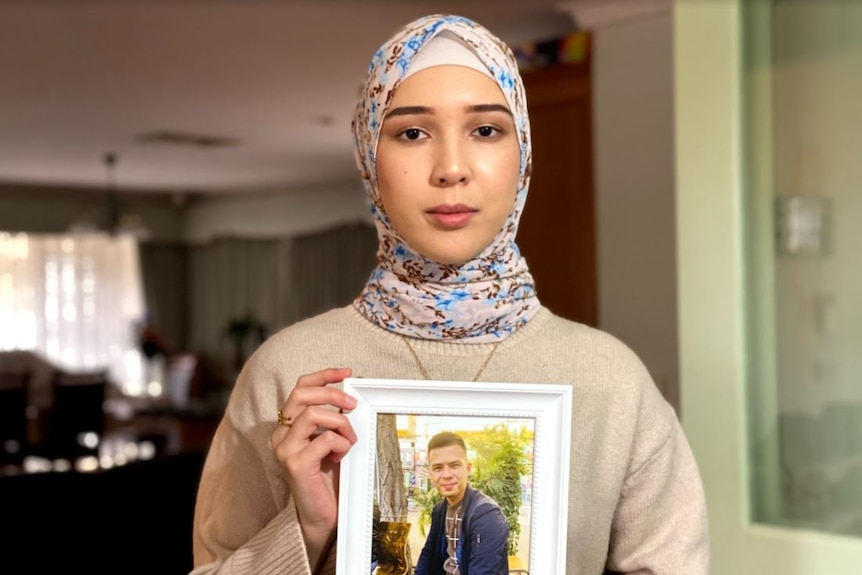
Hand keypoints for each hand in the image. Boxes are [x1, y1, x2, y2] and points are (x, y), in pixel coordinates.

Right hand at [270, 367, 356, 566]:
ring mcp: (286, 449)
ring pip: (313, 414)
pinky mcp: (296, 464)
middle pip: (301, 394)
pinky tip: (342, 456)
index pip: (301, 387)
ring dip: (340, 423)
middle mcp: (281, 435)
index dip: (324, 375)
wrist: (323, 514)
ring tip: (350, 440)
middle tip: (353, 405)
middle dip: (332, 394)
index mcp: (288, 425)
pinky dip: (340, 443)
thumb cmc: (329, 477)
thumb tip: (354, 393)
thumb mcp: (333, 440)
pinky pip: (324, 440)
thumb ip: (335, 418)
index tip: (348, 373)